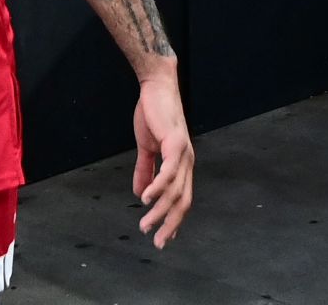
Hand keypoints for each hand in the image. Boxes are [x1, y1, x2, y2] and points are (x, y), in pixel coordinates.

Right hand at [132, 76, 194, 248]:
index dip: (173, 219)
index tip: (163, 237)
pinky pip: (168, 172)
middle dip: (170, 224)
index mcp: (181, 164)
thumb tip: (140, 192)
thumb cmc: (153, 113)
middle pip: (182, 201)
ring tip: (145, 224)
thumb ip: (145, 170)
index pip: (181, 198)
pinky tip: (145, 198)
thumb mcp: (146, 147)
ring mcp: (183, 153)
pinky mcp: (174, 143)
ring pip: (174, 191)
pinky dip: (157, 187)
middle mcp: (187, 162)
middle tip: (157, 242)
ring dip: (159, 211)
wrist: (156, 86)